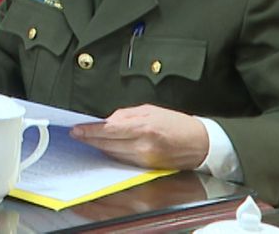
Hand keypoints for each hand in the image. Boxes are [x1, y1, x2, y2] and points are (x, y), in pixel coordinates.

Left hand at [70, 105, 210, 170]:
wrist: (201, 143)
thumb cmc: (177, 124)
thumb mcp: (149, 110)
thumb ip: (125, 115)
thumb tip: (106, 121)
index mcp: (144, 128)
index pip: (108, 131)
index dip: (90, 132)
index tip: (76, 130)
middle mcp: (143, 146)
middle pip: (107, 145)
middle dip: (90, 140)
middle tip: (77, 134)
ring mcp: (145, 159)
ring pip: (113, 155)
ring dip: (100, 147)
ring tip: (89, 139)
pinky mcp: (147, 168)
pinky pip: (123, 161)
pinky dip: (113, 154)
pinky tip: (107, 148)